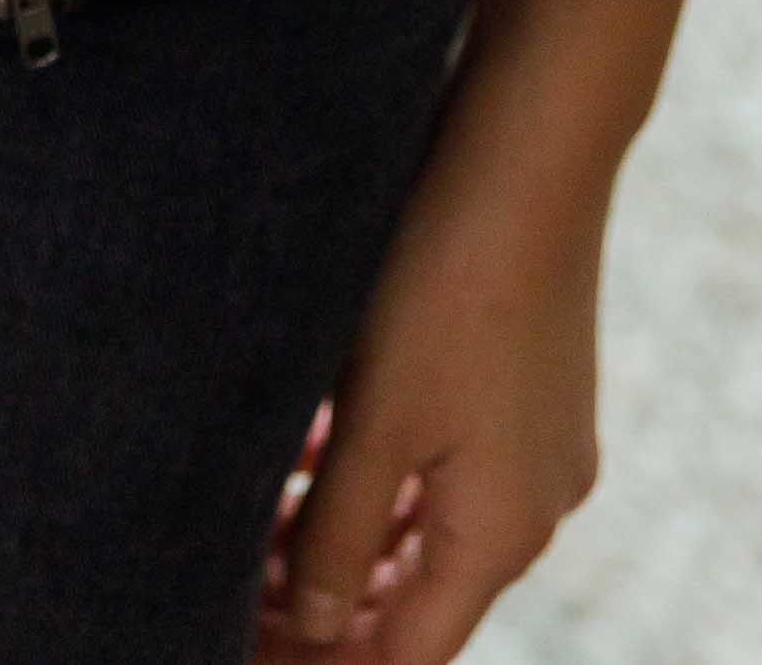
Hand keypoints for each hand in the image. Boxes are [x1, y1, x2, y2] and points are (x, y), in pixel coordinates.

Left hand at [256, 133, 604, 655]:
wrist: (532, 146)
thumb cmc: (450, 281)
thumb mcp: (376, 420)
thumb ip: (334, 535)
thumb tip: (312, 626)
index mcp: (504, 534)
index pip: (404, 653)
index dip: (320, 658)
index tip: (236, 635)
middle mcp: (534, 503)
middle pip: (413, 594)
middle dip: (320, 599)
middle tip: (226, 580)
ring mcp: (535, 442)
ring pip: (422, 524)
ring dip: (340, 532)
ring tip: (248, 513)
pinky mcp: (525, 385)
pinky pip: (442, 464)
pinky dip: (374, 473)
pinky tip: (303, 442)